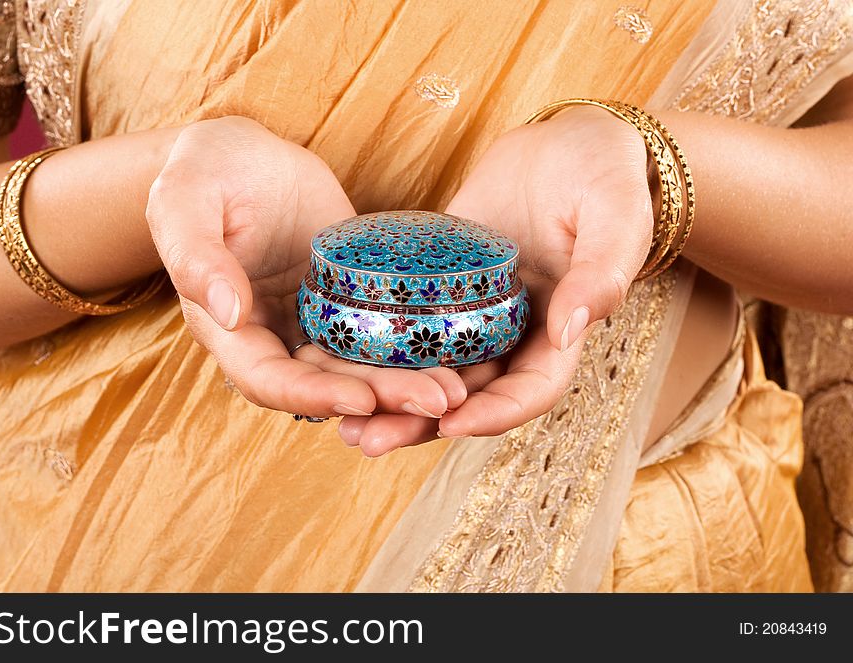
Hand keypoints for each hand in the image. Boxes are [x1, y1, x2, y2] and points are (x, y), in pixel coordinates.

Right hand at [147, 117, 464, 418]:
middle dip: (380, 399)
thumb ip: (194, 255)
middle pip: (325, 386)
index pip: (268, 379)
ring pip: (358, 368)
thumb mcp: (185, 199)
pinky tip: (455, 351)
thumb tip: (226, 314)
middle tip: (440, 401)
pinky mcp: (346, 303)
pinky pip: (379, 331)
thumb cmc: (204, 170)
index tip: (362, 402)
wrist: (246, 157)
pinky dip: (411, 346)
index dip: (312, 396)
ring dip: (405, 382)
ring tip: (458, 389)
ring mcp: (312, 323)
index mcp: (227, 329)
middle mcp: (272, 338)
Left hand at [339, 106, 651, 453]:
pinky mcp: (441, 285)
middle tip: (368, 440)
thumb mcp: (616, 216)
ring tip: (341, 421)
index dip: (494, 413)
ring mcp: (474, 312)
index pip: (530, 389)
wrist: (563, 144)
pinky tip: (332, 360)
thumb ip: (602, 272)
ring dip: (390, 399)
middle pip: (469, 394)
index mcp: (561, 331)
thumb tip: (571, 330)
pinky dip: (377, 346)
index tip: (451, 424)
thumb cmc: (602, 174)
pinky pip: (408, 322)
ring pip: (432, 368)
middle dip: (420, 421)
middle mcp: (514, 332)